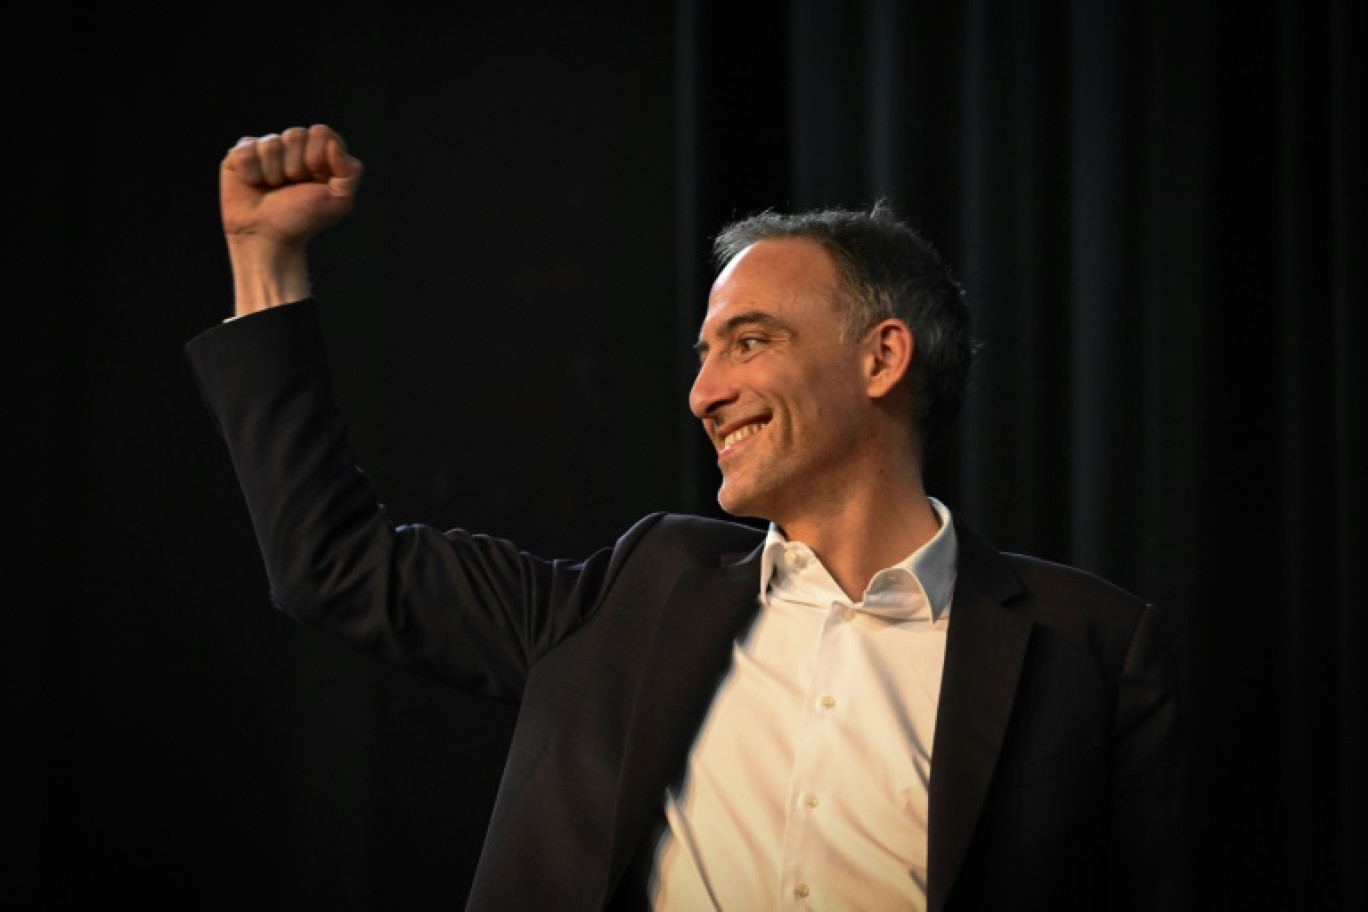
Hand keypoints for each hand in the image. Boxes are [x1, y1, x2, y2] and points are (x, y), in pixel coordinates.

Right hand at [219, 124, 363, 312]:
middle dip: (295, 167)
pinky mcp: (240, 155)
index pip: (320, 132)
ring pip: (271, 143)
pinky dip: (251, 173)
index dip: (317, 156)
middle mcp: (293, 147)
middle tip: (291, 186)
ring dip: (273, 173)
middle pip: (295, 134)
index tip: (314, 179)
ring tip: (272, 188)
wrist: (267, 237)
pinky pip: (246, 150)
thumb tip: (333, 143)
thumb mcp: (339, 201)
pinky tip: (254, 185)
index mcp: (319, 153)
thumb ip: (349, 171)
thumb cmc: (303, 220)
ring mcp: (266, 149)